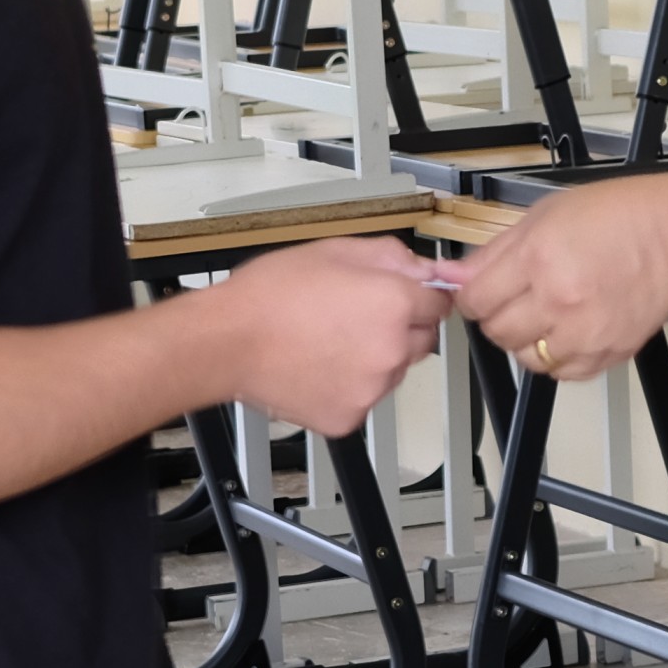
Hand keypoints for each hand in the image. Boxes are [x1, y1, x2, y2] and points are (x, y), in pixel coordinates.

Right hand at [201, 236, 450, 437]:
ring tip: (328, 342)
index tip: (403, 298)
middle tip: (353, 318)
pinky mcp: (350, 417)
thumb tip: (422, 268)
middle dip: (400, 328)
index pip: (439, 304)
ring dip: (375, 359)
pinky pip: (363, 399)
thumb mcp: (334, 251)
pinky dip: (348, 388)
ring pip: (393, 372)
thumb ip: (390, 256)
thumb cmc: (270, 295)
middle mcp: (392, 350)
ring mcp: (372, 388)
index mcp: (394, 303)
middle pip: (422, 340)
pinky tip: (318, 366)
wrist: (227, 341)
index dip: (419, 297)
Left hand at [450, 176, 667, 383]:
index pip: (475, 300)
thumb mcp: (545, 215)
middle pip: (496, 332)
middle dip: (497, 316)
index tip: (481, 290)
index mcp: (538, 260)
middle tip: (517, 296)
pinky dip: (556, 356)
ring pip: (524, 358)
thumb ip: (495, 252)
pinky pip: (560, 372)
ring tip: (547, 312)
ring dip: (526, 339)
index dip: (471, 296)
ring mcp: (582, 333)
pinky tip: (569, 329)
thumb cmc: (621, 218)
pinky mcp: (604, 355)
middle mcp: (558, 301)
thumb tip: (453, 276)